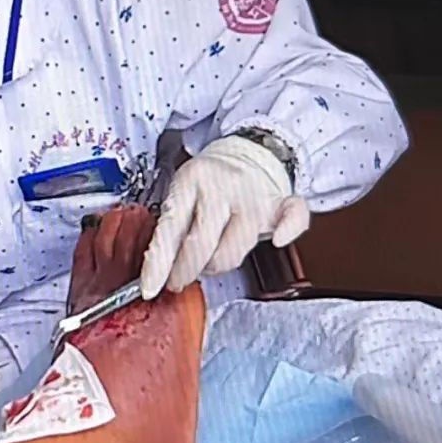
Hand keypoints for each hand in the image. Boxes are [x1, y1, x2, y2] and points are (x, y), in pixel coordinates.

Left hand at [139, 135, 309, 297]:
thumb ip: (170, 229)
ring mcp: (253, 196)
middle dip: (185, 270)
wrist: (247, 154)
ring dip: (217, 265)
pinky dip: (288, 230)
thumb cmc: (209, 184)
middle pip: (201, 244)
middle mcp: (222, 187)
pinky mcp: (281, 203)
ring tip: (208, 259)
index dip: (158, 263)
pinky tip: (277, 240)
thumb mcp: (181, 195)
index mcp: (191, 181)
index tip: (149, 289)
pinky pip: (292, 217)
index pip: (170, 228)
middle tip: (177, 280)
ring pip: (233, 250)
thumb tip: (155, 274)